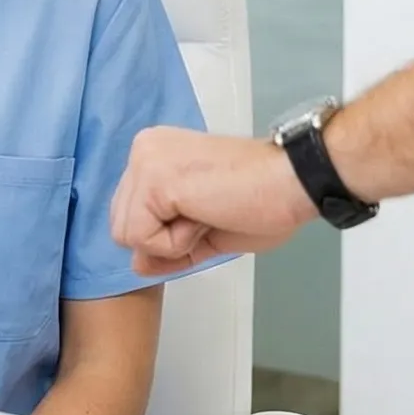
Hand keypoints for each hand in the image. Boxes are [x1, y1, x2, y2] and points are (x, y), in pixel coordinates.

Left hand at [109, 128, 315, 274]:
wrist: (292, 181)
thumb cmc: (261, 199)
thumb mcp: (203, 232)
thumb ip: (164, 246)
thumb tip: (137, 264)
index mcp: (155, 154)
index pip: (131, 214)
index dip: (166, 235)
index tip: (206, 216)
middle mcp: (143, 150)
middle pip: (121, 226)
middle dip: (165, 239)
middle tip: (210, 214)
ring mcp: (144, 161)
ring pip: (128, 235)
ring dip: (173, 241)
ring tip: (208, 212)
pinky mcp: (152, 178)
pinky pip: (142, 238)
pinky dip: (177, 243)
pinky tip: (206, 214)